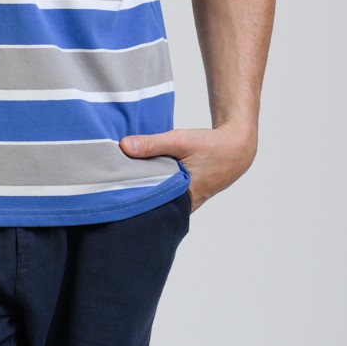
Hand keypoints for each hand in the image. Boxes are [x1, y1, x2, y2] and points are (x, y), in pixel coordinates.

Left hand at [119, 125, 256, 211]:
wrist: (236, 148)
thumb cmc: (211, 146)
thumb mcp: (181, 141)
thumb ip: (153, 143)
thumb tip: (123, 146)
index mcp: (183, 199)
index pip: (149, 205)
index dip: (129, 197)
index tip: (110, 189)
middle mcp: (184, 205)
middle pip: (152, 202)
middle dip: (133, 192)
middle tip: (110, 182)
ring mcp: (185, 200)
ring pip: (158, 196)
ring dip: (144, 185)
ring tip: (120, 176)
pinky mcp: (185, 192)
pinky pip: (165, 190)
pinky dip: (154, 181)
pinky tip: (140, 172)